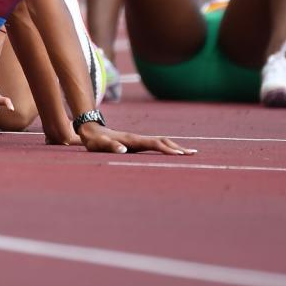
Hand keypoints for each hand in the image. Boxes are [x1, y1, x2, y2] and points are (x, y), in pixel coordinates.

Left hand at [77, 124, 196, 154]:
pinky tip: (173, 152)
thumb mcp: (100, 145)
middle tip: (193, 154)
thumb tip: (123, 150)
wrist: (91, 130)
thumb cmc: (95, 140)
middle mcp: (138, 138)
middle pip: (162, 140)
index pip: (153, 144)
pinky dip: (167, 147)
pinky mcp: (137, 142)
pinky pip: (156, 144)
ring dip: (175, 146)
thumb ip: (111, 147)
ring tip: (189, 153)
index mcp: (132, 140)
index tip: (179, 154)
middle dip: (177, 147)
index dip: (166, 149)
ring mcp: (139, 139)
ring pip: (161, 141)